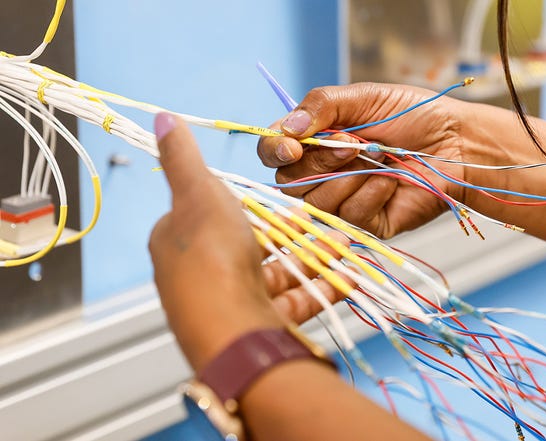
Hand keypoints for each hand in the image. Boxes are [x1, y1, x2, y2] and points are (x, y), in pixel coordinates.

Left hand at [149, 113, 349, 372]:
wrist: (232, 332)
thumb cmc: (211, 257)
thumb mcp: (198, 193)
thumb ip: (184, 157)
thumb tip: (161, 117)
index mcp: (179, 241)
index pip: (212, 214)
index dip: (248, 203)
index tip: (283, 194)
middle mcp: (202, 275)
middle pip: (254, 245)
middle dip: (294, 231)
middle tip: (327, 216)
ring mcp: (233, 304)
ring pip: (280, 274)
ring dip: (315, 257)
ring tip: (346, 242)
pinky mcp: (261, 327)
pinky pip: (295, 301)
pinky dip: (322, 287)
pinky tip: (348, 275)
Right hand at [257, 83, 468, 238]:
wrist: (456, 142)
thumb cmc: (413, 115)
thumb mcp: (364, 97)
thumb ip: (322, 106)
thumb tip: (286, 128)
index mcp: (315, 141)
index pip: (274, 152)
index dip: (275, 151)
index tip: (293, 147)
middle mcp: (323, 173)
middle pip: (290, 183)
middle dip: (320, 162)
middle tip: (353, 144)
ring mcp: (343, 200)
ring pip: (317, 203)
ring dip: (349, 177)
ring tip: (381, 158)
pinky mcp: (367, 223)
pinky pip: (351, 215)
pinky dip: (372, 192)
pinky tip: (393, 180)